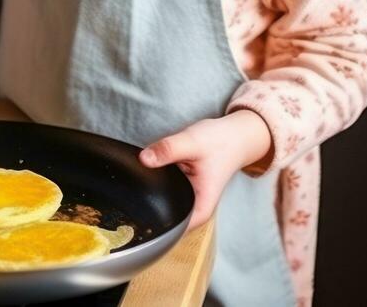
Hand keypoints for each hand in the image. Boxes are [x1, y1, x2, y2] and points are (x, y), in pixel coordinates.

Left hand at [138, 110, 272, 230]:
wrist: (234, 135)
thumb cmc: (220, 143)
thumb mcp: (192, 143)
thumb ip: (168, 150)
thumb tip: (143, 159)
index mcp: (199, 210)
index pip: (171, 230)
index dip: (152, 224)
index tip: (135, 214)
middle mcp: (193, 209)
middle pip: (163, 216)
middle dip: (147, 205)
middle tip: (132, 191)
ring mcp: (187, 198)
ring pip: (161, 202)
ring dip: (151, 191)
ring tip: (143, 178)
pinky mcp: (182, 187)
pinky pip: (163, 189)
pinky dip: (156, 181)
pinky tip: (151, 171)